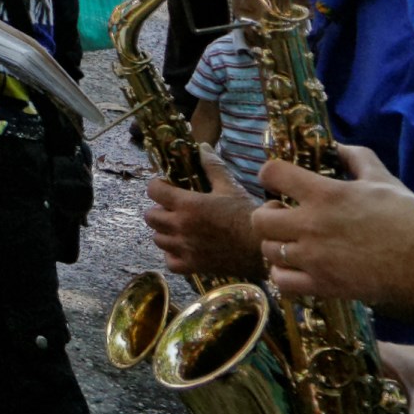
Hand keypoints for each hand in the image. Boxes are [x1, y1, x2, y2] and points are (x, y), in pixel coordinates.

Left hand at [143, 155, 262, 281]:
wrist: (263, 247)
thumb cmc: (247, 214)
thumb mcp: (230, 186)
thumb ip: (212, 166)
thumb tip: (202, 147)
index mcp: (188, 204)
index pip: (153, 190)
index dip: (158, 186)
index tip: (166, 186)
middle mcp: (181, 226)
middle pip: (150, 216)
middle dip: (159, 209)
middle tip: (173, 208)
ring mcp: (185, 248)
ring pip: (157, 238)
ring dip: (164, 231)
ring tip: (179, 227)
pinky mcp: (192, 266)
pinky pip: (169, 261)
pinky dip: (172, 254)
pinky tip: (184, 248)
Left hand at [253, 145, 413, 319]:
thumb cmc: (412, 219)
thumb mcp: (384, 179)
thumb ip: (355, 158)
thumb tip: (336, 146)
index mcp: (325, 194)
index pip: (272, 173)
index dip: (271, 174)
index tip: (279, 180)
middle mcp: (311, 225)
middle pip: (260, 218)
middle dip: (268, 213)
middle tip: (285, 213)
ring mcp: (314, 258)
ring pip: (267, 250)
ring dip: (275, 243)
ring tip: (293, 241)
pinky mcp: (322, 286)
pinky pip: (281, 281)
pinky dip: (283, 273)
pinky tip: (298, 266)